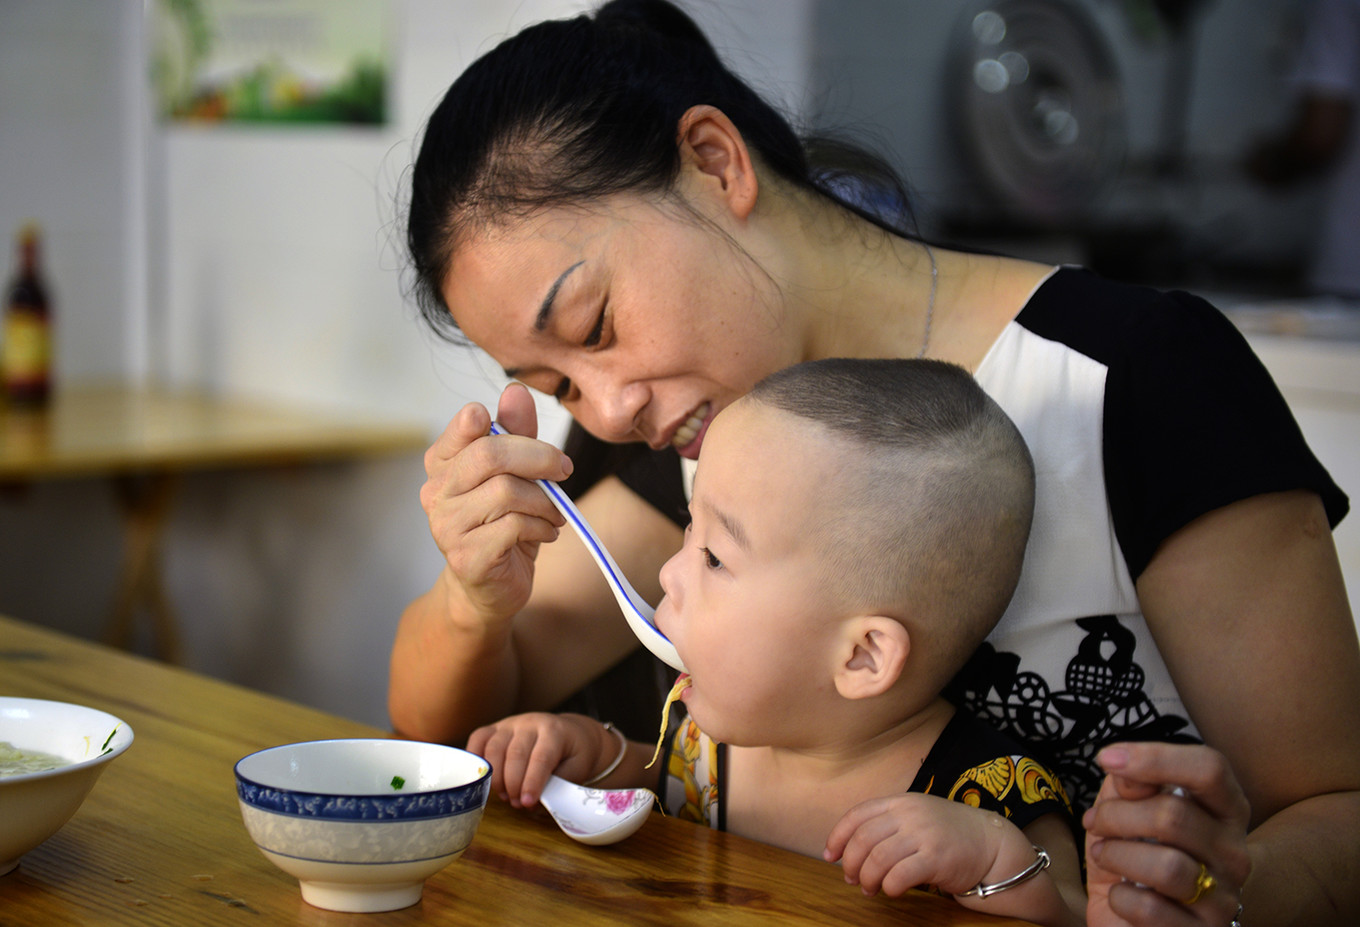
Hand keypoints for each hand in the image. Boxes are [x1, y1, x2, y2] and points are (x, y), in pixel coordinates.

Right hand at [420, 383, 572, 621]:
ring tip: (553, 514)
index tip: (520, 433)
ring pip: (507, 492)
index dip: (491, 422)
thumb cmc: (502, 525)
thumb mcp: (515, 477)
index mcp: (444, 464)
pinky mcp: (466, 556)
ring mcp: (447, 526)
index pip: (464, 427)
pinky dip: (541, 527)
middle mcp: (437, 492)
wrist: (488, 589)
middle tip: (564, 470)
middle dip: (539, 458)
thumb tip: (516, 391)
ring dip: (545, 501)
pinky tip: (544, 533)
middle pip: (490, 455)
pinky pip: (514, 526)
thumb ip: (515, 434)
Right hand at [466, 712, 613, 807]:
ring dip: (496, 777)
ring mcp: (511, 723)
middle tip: (517, 804)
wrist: (572, 733)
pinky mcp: (496, 727)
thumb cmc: (574, 754)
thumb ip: (557, 784)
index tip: (527, 803)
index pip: (540, 758)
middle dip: (513, 784)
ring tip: (505, 796)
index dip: (532, 783)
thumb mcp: (577, 769)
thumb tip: (534, 801)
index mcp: (554, 731)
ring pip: (494, 748)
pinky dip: (476, 758)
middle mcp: (531, 723)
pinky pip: (478, 738)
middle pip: (515, 754)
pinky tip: (482, 778)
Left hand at [825, 793, 1018, 897]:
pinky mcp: (936, 858)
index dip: (838, 837)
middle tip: (852, 880)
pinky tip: (891, 891)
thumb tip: (849, 851)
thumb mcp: (914, 816)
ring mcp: (923, 835)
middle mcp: (909, 814)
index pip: (857, 815)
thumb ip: (886, 825)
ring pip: (878, 859)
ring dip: (868, 879)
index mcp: (899, 802)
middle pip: (863, 839)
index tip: (830, 856)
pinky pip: (899, 876)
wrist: (989, 842)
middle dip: (851, 863)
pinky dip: (888, 887)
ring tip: (870, 889)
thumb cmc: (946, 833)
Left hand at [1084, 742, 1250, 926]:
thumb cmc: (1136, 854)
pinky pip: (1151, 909)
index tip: (1106, 758)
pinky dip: (1120, 898)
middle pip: (1174, 816)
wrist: (1140, 919)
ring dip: (1116, 855)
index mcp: (1225, 809)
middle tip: (1096, 822)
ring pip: (1166, 866)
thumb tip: (1123, 766)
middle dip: (1117, 815)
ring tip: (1104, 855)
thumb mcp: (1127, 811)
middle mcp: (1234, 851)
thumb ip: (1130, 783)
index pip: (1209, 768)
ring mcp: (1224, 897)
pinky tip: (1120, 894)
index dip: (1156, 757)